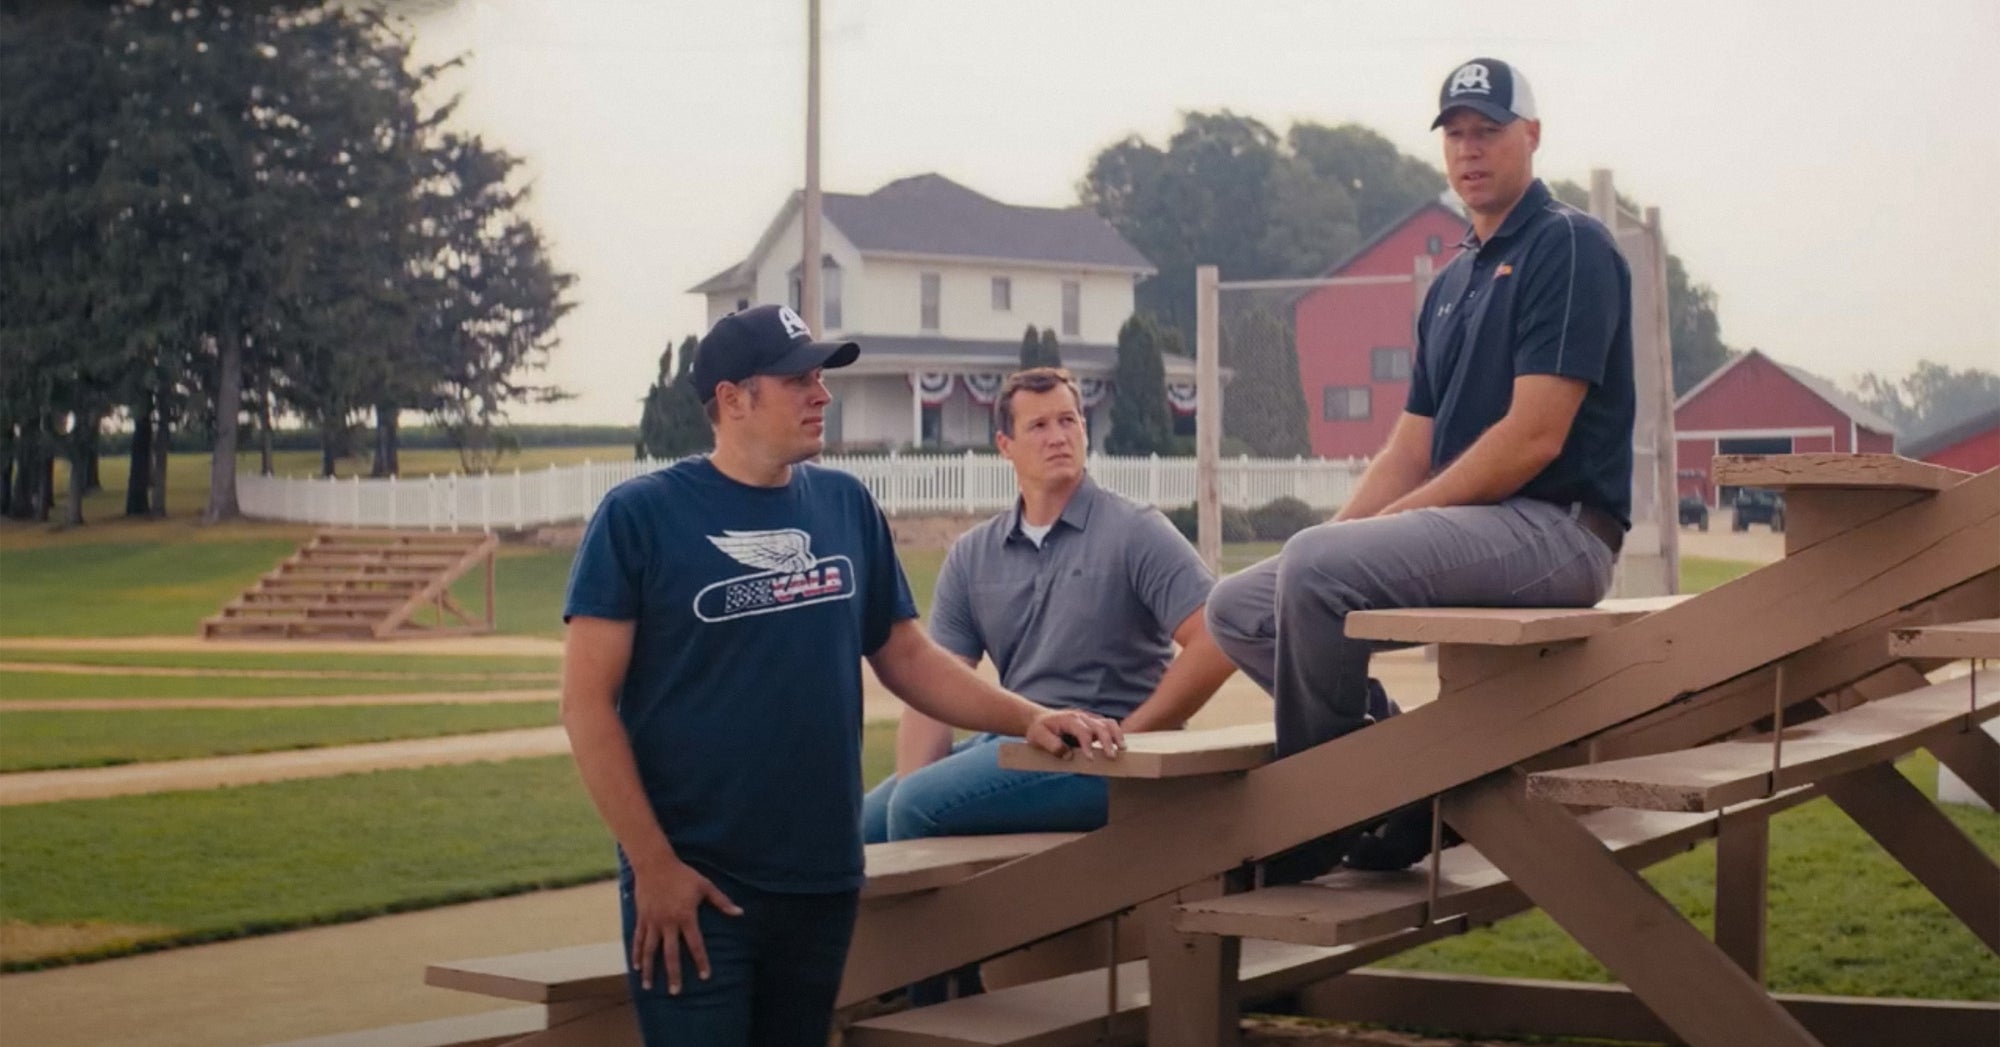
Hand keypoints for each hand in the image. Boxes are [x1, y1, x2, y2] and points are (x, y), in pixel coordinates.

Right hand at [627, 857, 742, 994]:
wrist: (654, 864)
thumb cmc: (683, 874)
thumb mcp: (704, 885)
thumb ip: (721, 901)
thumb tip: (739, 912)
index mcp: (685, 916)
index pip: (695, 943)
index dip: (701, 960)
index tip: (705, 976)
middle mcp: (668, 922)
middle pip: (670, 953)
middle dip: (673, 973)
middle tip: (675, 992)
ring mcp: (652, 921)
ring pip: (650, 950)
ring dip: (650, 969)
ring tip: (648, 986)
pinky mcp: (642, 918)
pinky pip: (638, 939)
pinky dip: (636, 954)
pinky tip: (636, 967)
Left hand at [1025, 709, 1122, 760]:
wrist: (1038, 719)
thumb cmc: (1039, 729)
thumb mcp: (1038, 737)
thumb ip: (1052, 746)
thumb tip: (1068, 755)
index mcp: (1068, 719)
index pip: (1082, 731)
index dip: (1088, 744)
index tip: (1091, 758)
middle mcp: (1081, 717)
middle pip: (1100, 726)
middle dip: (1108, 741)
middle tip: (1112, 757)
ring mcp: (1088, 719)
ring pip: (1108, 723)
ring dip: (1117, 735)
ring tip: (1122, 749)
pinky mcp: (1093, 723)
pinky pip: (1108, 726)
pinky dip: (1116, 734)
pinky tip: (1119, 745)